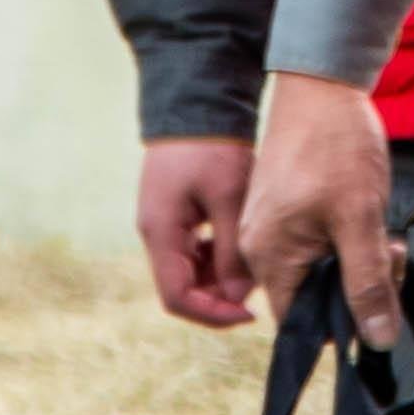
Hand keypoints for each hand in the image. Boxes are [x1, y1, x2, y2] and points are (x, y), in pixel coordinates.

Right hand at [136, 137, 259, 326]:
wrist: (198, 100)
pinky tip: (241, 242)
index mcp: (161, 232)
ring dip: (220, 276)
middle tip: (257, 286)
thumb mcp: (228, 197)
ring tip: (253, 263)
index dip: (213, 313)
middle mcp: (156, 233)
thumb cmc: (212, 146)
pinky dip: (217, 255)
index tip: (249, 313)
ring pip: (190, 271)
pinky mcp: (176, 213)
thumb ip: (231, 249)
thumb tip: (239, 299)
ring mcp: (164, 223)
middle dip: (219, 296)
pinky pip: (194, 250)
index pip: (176, 298)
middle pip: (182, 288)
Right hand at [236, 72, 400, 346]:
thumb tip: (379, 341)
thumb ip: (368, 282)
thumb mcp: (360, 219)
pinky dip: (347, 243)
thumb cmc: (337, 146)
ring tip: (386, 236)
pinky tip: (369, 222)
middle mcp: (259, 248)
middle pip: (311, 299)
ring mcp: (270, 226)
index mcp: (268, 256)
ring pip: (319, 271)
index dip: (344, 322)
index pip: (300, 323)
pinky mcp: (285, 210)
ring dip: (358, 263)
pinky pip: (316, 247)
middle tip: (393, 256)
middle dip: (358, 287)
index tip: (382, 298)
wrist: (323, 83)